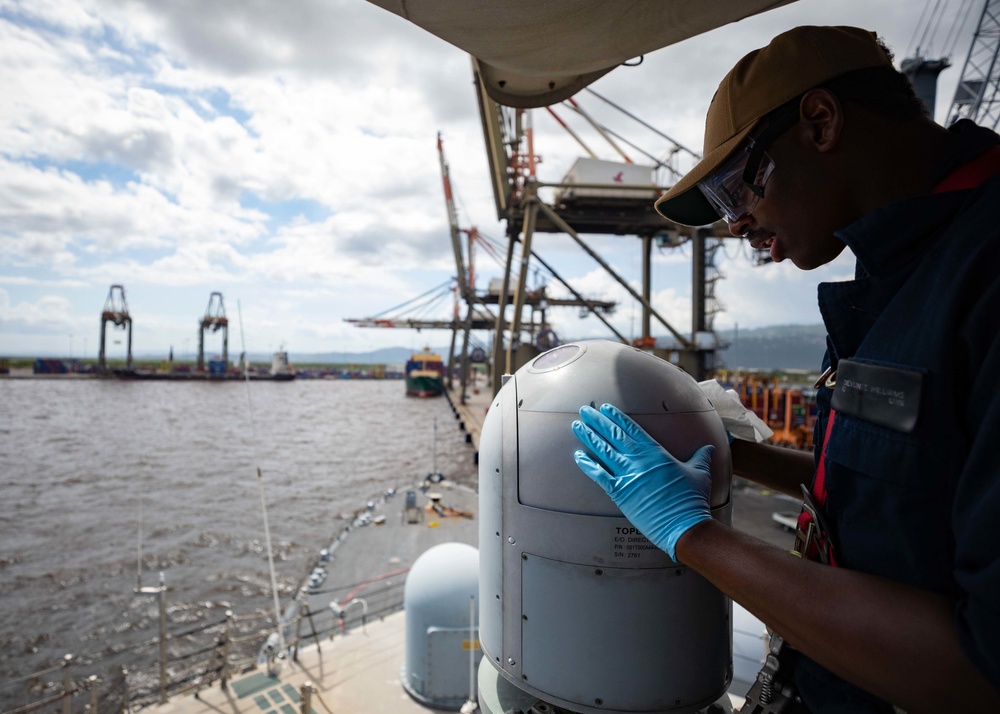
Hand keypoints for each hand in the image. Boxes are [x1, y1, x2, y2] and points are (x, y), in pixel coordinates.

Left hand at [571, 403, 713, 560]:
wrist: (684, 525)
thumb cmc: (692, 499)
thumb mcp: (699, 473)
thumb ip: (700, 457)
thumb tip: (708, 448)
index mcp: (656, 452)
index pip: (632, 429)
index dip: (617, 417)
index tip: (606, 408)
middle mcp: (639, 460)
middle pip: (613, 435)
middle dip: (598, 421)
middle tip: (585, 410)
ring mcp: (628, 475)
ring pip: (603, 451)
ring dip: (589, 437)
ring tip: (577, 426)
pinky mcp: (620, 493)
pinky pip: (599, 476)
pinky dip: (587, 465)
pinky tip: (578, 456)